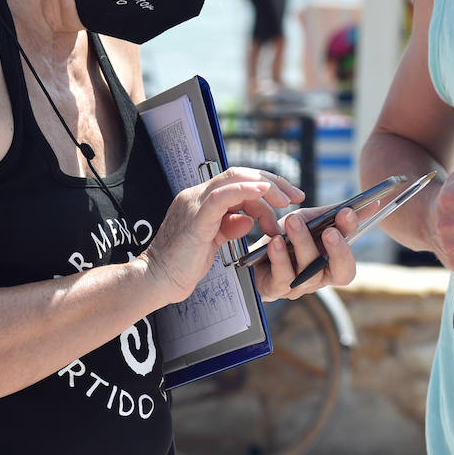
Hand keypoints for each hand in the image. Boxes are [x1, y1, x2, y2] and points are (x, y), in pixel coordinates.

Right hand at [144, 167, 300, 303]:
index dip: (267, 186)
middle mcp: (197, 195)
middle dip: (272, 182)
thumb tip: (249, 219)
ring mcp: (195, 203)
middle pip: (240, 174)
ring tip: (286, 201)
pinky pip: (222, 196)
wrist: (157, 281)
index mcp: (201, 200)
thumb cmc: (182, 265)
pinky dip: (245, 190)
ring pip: (234, 179)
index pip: (238, 180)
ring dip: (265, 187)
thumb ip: (230, 226)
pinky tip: (264, 192)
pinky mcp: (195, 218)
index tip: (290, 198)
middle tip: (297, 195)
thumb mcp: (213, 242)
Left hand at [250, 203, 362, 299]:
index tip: (347, 213)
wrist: (254, 252)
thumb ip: (338, 215)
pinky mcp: (275, 289)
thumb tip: (372, 203)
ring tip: (294, 221)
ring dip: (303, 243)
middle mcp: (319, 279)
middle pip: (340, 273)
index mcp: (332, 265)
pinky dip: (280, 257)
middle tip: (330, 230)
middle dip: (338, 250)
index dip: (351, 239)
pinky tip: (276, 241)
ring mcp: (298, 286)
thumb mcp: (313, 221)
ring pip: (308, 271)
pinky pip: (281, 277)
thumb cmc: (289, 237)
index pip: (351, 258)